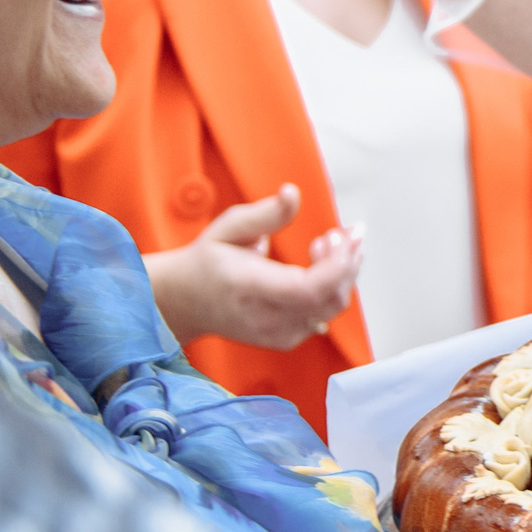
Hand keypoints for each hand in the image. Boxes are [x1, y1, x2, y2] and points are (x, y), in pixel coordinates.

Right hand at [141, 184, 361, 350]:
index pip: (306, 289)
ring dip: (344, 273)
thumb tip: (292, 193)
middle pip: (329, 298)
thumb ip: (265, 213)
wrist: (185, 302)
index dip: (336, 263)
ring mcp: (276, 334)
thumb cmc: (208, 261)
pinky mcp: (286, 339)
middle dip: (346, 261)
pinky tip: (324, 264)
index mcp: (247, 287)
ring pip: (332, 307)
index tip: (338, 234)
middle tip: (340, 233)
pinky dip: (334, 288)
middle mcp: (264, 317)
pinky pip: (324, 315)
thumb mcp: (229, 227)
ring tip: (331, 243)